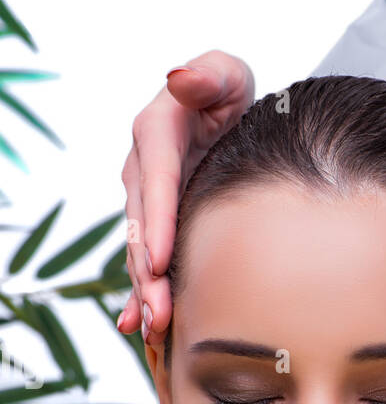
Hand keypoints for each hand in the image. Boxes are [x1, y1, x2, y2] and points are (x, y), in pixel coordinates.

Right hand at [119, 50, 254, 343]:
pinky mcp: (156, 222)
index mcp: (156, 133)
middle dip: (148, 274)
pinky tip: (139, 328)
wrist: (224, 111)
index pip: (157, 182)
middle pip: (142, 228)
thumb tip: (181, 78)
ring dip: (146, 293)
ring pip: (140, 251)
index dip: (156, 223)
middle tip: (160, 314)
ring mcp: (147, 200)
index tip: (158, 260)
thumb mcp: (224, 73)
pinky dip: (141, 294)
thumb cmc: (227, 89)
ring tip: (155, 330)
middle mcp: (143, 170)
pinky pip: (145, 260)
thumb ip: (207, 75)